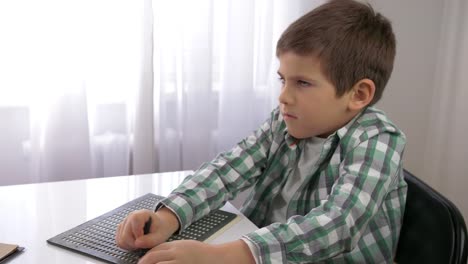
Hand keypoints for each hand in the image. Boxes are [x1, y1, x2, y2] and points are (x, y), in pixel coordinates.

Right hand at [116, 207, 179, 249]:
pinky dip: (126, 245)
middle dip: (134, 244)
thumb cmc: (160, 230)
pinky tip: (135, 243)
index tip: (146, 238)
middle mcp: (131, 216)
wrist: (159, 226)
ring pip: (121, 239)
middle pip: (125, 235)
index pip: (133, 225)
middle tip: (143, 244)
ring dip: (130, 245)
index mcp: (142, 214)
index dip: (139, 235)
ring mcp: (124, 222)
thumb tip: (137, 243)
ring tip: (140, 243)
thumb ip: (150, 240)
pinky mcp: (121, 228)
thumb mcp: (160, 236)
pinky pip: (119, 241)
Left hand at [138, 240, 255, 263]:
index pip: (155, 249)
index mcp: (176, 245)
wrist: (216, 258)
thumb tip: (157, 255)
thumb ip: (172, 249)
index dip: (145, 257)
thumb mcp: (185, 246)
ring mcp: (180, 262)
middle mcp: (176, 253)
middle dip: (143, 263)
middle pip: (153, 257)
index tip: (141, 263)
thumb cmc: (201, 253)